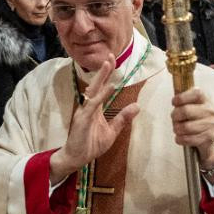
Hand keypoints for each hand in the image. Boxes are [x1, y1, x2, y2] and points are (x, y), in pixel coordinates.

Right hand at [50, 54, 139, 182]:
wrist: (76, 158)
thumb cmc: (90, 145)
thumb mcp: (111, 132)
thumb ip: (122, 119)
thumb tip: (137, 106)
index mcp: (95, 108)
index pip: (102, 87)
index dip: (108, 74)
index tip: (114, 61)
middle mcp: (88, 106)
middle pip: (97, 84)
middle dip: (104, 70)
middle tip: (110, 55)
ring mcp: (84, 111)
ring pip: (93, 91)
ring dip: (101, 77)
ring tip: (108, 64)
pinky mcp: (82, 119)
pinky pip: (93, 105)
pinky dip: (101, 95)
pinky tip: (109, 87)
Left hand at [171, 88, 213, 168]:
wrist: (207, 137)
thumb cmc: (194, 119)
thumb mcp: (191, 106)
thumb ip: (182, 100)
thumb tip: (174, 95)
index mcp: (205, 100)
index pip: (196, 94)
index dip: (181, 97)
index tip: (174, 102)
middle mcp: (210, 111)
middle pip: (186, 111)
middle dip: (175, 116)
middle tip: (174, 119)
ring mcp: (211, 125)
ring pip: (185, 127)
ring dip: (177, 129)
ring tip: (178, 129)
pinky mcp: (209, 138)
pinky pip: (187, 139)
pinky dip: (179, 139)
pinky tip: (180, 137)